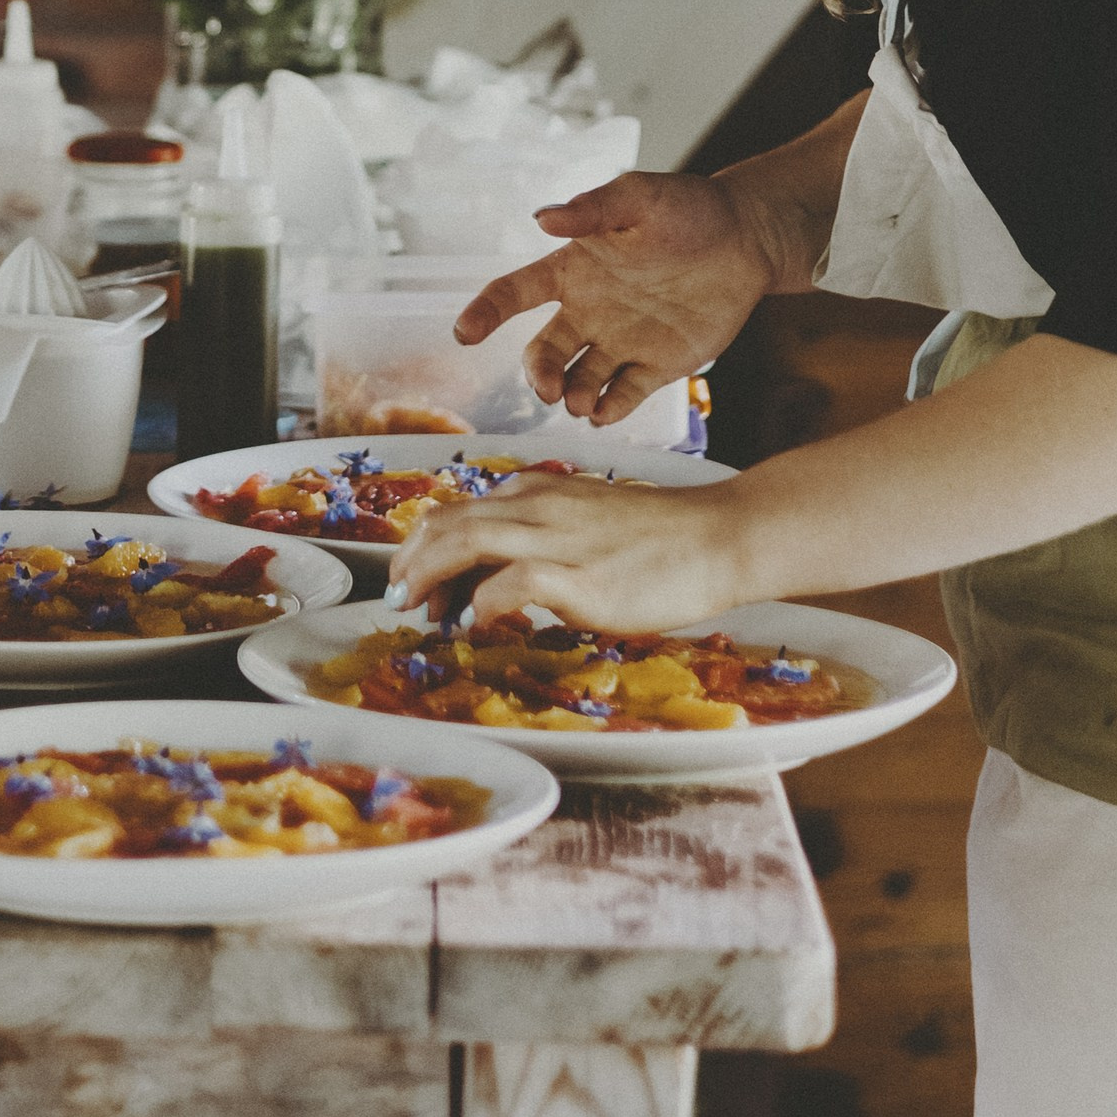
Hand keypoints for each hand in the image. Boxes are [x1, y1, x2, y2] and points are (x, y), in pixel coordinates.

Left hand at [395, 470, 755, 633]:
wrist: (717, 536)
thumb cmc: (659, 537)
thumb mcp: (585, 519)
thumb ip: (540, 535)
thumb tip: (495, 577)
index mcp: (537, 491)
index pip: (459, 512)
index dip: (426, 547)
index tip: (416, 582)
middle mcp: (538, 507)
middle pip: (448, 523)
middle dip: (412, 562)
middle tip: (400, 598)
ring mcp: (557, 540)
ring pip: (466, 541)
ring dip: (429, 577)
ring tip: (421, 611)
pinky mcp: (580, 578)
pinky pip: (513, 582)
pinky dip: (482, 603)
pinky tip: (476, 625)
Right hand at [451, 170, 785, 424]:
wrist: (747, 238)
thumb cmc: (688, 208)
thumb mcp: (639, 197)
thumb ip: (593, 208)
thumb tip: (541, 218)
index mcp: (572, 269)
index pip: (514, 292)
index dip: (485, 312)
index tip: (465, 333)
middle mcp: (587, 311)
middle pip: (543, 351)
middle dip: (537, 373)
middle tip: (548, 387)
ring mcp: (620, 342)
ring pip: (578, 380)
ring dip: (571, 395)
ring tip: (580, 402)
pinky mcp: (655, 367)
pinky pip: (623, 396)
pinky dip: (609, 409)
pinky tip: (606, 412)